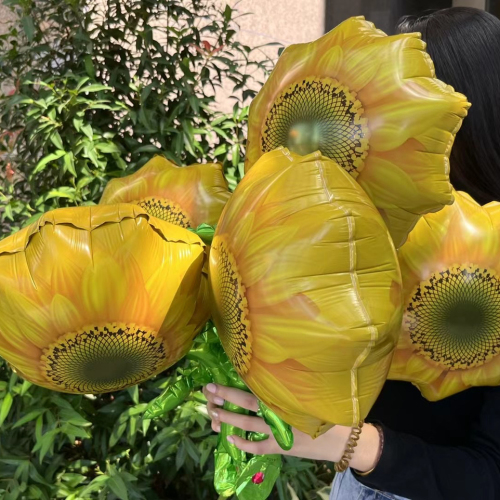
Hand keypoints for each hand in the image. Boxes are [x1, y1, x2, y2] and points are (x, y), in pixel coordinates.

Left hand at [203, 383, 380, 470]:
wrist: (344, 438)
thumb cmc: (328, 407)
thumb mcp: (309, 390)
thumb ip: (290, 381)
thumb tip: (266, 365)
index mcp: (284, 396)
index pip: (252, 389)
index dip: (231, 387)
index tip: (214, 382)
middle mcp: (279, 413)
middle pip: (246, 404)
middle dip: (224, 398)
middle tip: (207, 391)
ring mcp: (279, 433)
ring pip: (247, 426)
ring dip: (228, 419)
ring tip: (212, 413)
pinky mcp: (281, 449)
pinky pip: (257, 447)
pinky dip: (242, 444)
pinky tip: (229, 439)